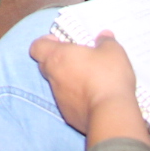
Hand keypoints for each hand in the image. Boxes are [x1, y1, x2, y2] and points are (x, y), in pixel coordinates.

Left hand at [30, 32, 149, 143]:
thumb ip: (106, 41)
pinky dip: (76, 97)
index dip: (45, 42)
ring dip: (67, 79)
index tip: (59, 41)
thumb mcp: (113, 52)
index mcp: (57, 57)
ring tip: (89, 79)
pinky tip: (93, 97)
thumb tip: (104, 36)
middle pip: (45, 65)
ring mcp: (59, 97)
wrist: (111, 114)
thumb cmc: (108, 76)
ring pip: (57, 84)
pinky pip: (68, 101)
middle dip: (57, 60)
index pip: (36, 47)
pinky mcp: (68, 114)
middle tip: (76, 59)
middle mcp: (53, 77)